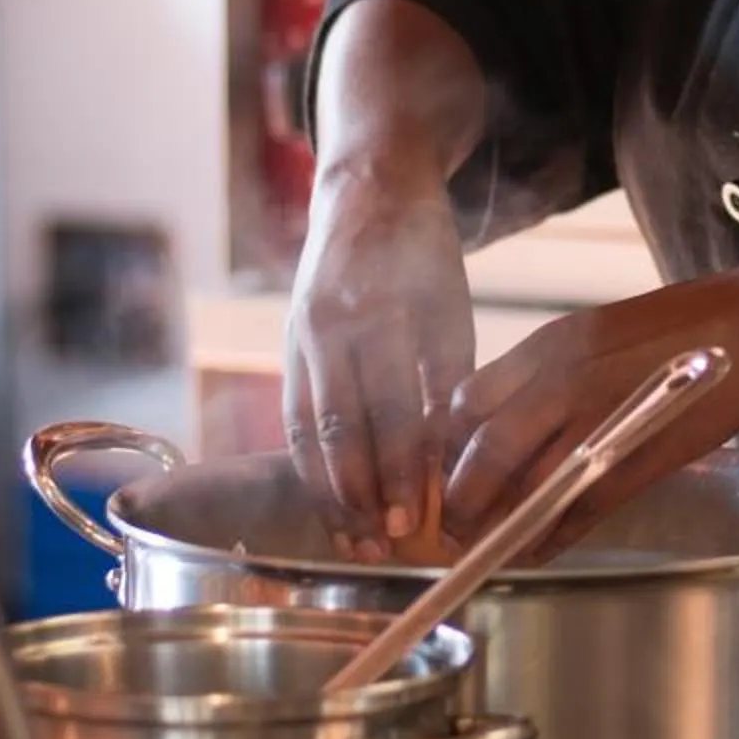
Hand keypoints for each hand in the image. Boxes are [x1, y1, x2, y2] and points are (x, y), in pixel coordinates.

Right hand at [283, 161, 474, 552]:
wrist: (367, 191)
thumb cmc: (424, 252)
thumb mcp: (451, 307)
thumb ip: (445, 381)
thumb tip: (442, 462)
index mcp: (380, 310)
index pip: (389, 407)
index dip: (398, 468)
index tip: (414, 517)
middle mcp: (329, 325)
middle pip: (338, 428)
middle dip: (358, 494)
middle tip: (379, 546)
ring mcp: (300, 334)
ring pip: (305, 430)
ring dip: (326, 492)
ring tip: (350, 541)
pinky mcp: (287, 344)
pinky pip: (291, 415)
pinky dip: (307, 464)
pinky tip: (326, 500)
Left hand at [439, 278, 738, 554]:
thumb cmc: (676, 327)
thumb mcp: (593, 331)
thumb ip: (546, 373)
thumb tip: (505, 417)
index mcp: (548, 345)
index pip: (467, 400)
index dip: (447, 444)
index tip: (443, 468)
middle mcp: (561, 382)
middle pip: (484, 452)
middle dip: (460, 497)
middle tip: (450, 524)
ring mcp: (597, 425)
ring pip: (524, 490)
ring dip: (498, 527)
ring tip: (484, 545)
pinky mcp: (634, 464)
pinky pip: (574, 514)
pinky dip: (548, 541)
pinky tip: (535, 552)